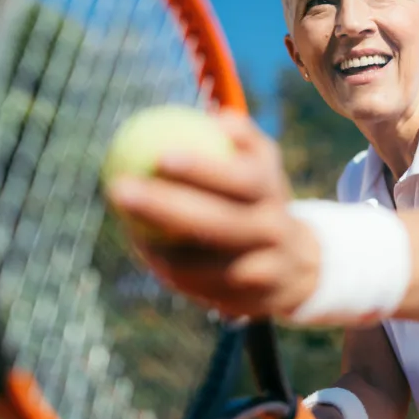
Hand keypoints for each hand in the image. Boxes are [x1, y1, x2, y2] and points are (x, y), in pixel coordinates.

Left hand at [105, 110, 318, 317]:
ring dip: (159, 246)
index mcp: (273, 191)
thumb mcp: (262, 163)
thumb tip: (210, 115)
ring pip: (202, 263)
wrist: (300, 265)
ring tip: (124, 223)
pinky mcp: (249, 303)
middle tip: (118, 188)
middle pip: (219, 223)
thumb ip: (240, 136)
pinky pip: (198, 287)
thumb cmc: (261, 199)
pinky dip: (169, 269)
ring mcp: (262, 271)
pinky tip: (144, 249)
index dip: (203, 169)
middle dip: (165, 207)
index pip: (241, 178)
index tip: (160, 156)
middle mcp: (273, 232)